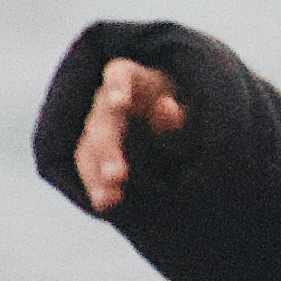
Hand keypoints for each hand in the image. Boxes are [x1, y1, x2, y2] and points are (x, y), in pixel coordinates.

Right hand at [74, 56, 186, 212]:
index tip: (120, 103)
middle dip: (108, 149)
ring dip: (97, 175)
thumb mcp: (191, 109)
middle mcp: (109, 101)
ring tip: (109, 200)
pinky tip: (106, 205)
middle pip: (101, 121)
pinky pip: (90, 169)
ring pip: (88, 149)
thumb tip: (168, 107)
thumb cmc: (183, 112)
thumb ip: (178, 114)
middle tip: (117, 175)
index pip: (119, 75)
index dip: (118, 87)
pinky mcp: (95, 152)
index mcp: (135, 81)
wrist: (172, 126)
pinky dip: (97, 188)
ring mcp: (99, 127)